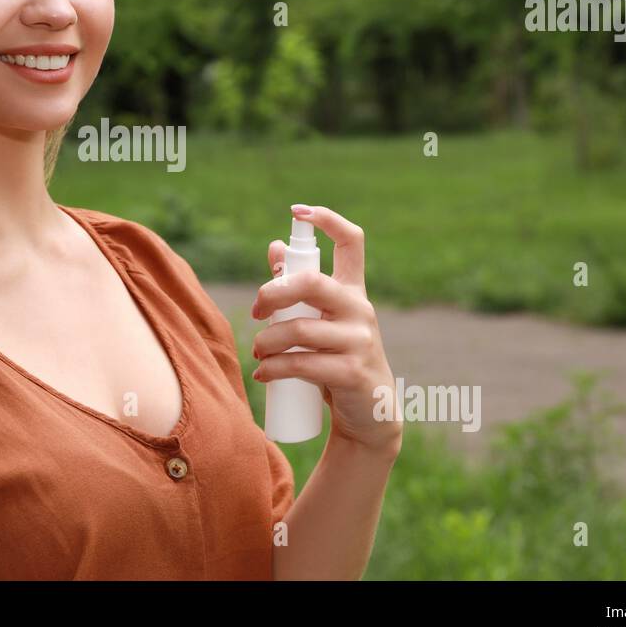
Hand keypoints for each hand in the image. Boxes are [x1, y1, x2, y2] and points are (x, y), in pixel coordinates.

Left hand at [250, 204, 401, 455]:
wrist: (369, 414)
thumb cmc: (338, 360)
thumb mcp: (322, 321)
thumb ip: (299, 288)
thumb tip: (275, 247)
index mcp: (352, 291)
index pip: (351, 242)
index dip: (328, 220)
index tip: (299, 212)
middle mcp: (360, 310)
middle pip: (312, 282)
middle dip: (273, 292)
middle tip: (256, 310)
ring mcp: (360, 341)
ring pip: (299, 328)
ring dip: (267, 341)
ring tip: (258, 352)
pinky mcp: (352, 372)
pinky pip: (303, 363)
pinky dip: (274, 368)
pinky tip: (263, 374)